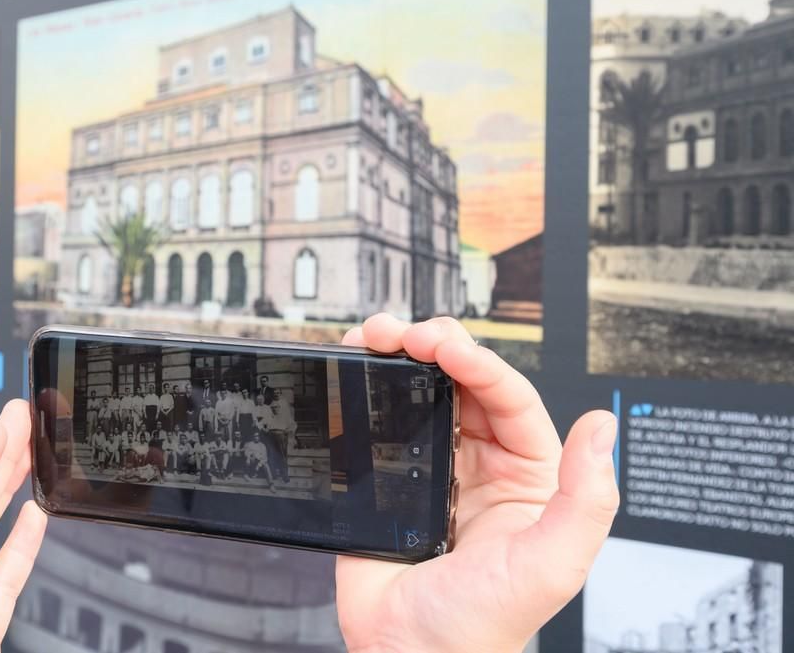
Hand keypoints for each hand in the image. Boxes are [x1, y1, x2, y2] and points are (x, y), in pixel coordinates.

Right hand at [336, 315, 618, 652]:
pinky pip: (380, 423)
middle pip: (461, 382)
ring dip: (397, 358)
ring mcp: (433, 469)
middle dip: (432, 346)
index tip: (442, 344)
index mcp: (528, 477)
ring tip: (373, 337)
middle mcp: (482, 465)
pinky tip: (355, 372)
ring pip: (421, 393)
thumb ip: (585, 500)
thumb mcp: (550, 566)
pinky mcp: (390, 480)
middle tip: (402, 334)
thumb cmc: (480, 625)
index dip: (477, 361)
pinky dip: (366, 392)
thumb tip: (602, 427)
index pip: (508, 397)